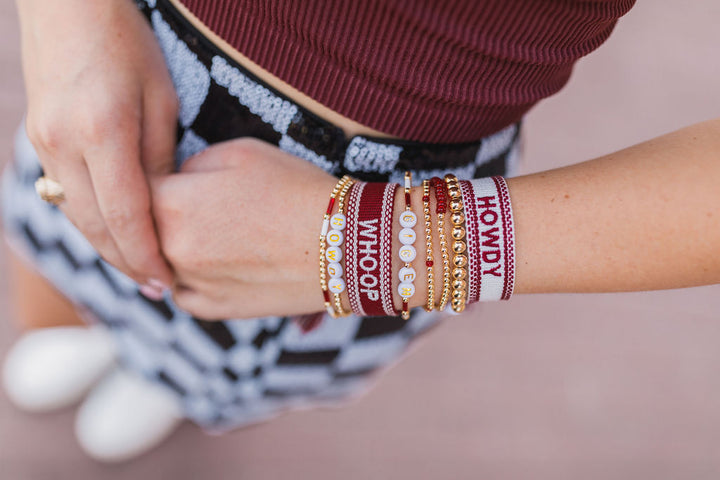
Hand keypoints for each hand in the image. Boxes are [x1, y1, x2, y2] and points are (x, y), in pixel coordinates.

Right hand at [18, 0, 175, 291]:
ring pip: (76, 216)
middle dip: (127, 262)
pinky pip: (65, 195)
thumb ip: (159, 159)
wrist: (66, 3)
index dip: (147, 256)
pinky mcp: (38, 140)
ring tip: (138, 270)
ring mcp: (44, 143)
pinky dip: (90, 220)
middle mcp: (65, 145)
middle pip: (97, 226)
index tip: (167, 281)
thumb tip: (164, 208)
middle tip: (157, 288)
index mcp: (103, 133)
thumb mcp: (160, 100)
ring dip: (107, 247)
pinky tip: (113, 234)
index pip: (127, 216)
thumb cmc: (127, 45)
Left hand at [151, 138, 337, 318]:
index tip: (163, 169)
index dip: (149, 174)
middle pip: (145, 228)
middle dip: (160, 211)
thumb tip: (178, 181)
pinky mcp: (215, 311)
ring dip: (173, 246)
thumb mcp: (240, 152)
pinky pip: (184, 292)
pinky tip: (217, 260)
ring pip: (161, 262)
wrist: (344, 244)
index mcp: (171, 205)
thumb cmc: (295, 190)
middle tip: (191, 199)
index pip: (134, 186)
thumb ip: (191, 165)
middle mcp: (171, 251)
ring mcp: (192, 287)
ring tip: (211, 229)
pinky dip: (192, 277)